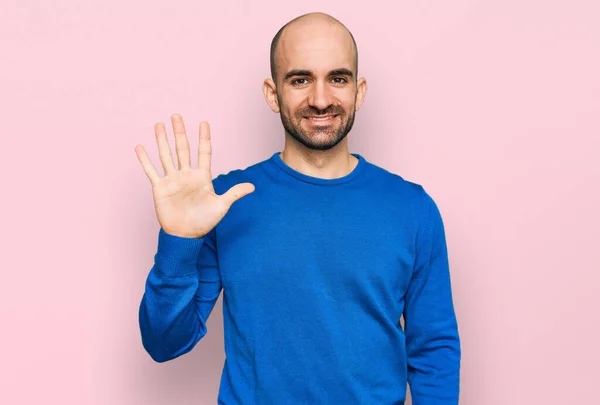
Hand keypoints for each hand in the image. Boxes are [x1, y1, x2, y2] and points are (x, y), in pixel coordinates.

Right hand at [135, 114, 254, 237]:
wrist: (186, 235)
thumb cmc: (204, 221)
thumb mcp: (221, 205)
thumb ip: (234, 193)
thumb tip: (252, 187)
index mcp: (202, 176)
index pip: (203, 152)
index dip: (204, 138)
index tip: (204, 123)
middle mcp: (186, 175)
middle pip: (182, 148)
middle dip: (179, 132)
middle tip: (176, 116)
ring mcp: (172, 180)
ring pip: (166, 155)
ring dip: (162, 140)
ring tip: (159, 125)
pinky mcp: (160, 188)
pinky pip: (151, 171)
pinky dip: (145, 159)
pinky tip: (140, 147)